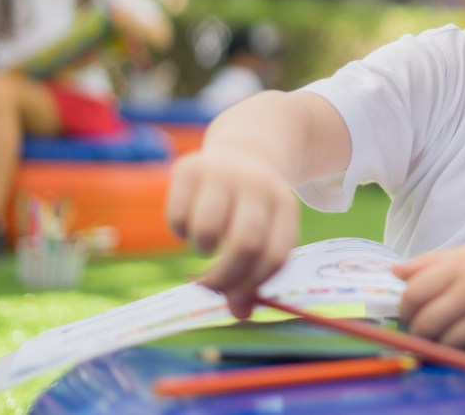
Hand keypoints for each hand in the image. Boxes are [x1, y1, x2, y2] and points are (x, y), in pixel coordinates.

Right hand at [166, 149, 297, 318]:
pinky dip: (181, 232)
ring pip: (207, 231)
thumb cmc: (254, 207)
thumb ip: (255, 273)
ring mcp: (223, 173)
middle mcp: (258, 184)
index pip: (276, 255)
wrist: (243, 150)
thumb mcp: (267, 231)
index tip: (239, 301)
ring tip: (207, 243)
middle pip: (245, 244)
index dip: (255, 285)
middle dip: (225, 277)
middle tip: (212, 286)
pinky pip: (178, 219)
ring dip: (202, 250)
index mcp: (285, 205)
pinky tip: (191, 219)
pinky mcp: (188, 169)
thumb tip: (240, 315)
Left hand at [392, 232, 464, 351]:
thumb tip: (396, 271)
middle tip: (423, 328)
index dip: (405, 307)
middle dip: (418, 330)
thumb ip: (433, 261)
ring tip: (446, 334)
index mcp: (461, 265)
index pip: (414, 293)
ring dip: (439, 343)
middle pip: (426, 323)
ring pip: (446, 342)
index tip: (409, 311)